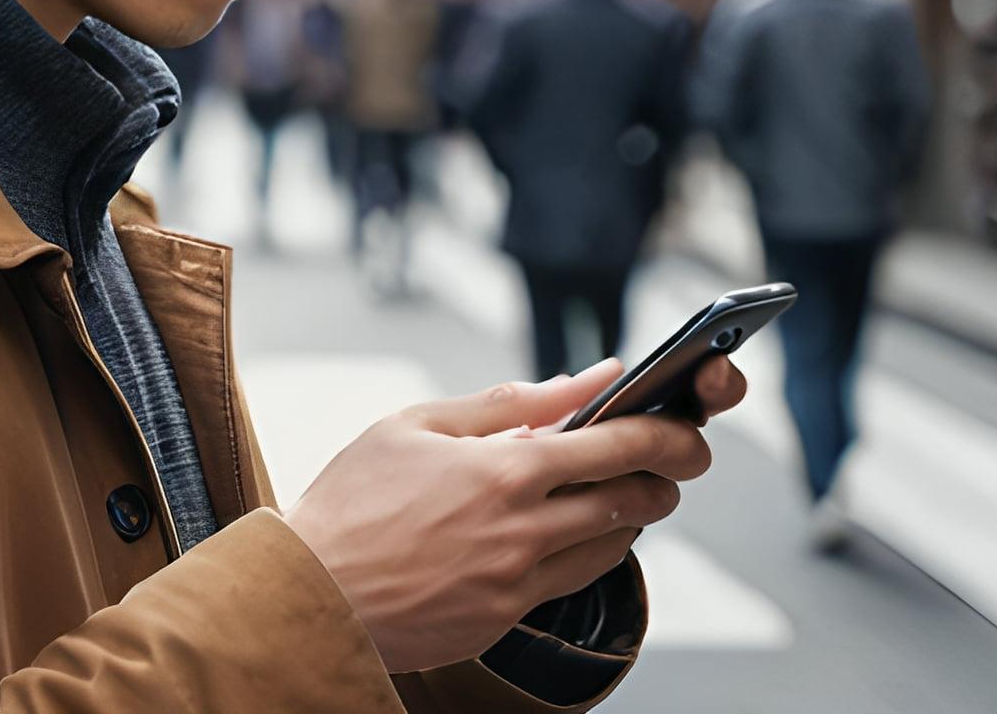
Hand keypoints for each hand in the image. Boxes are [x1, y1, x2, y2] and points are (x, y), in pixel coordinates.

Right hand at [284, 355, 747, 673]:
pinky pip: (572, 581)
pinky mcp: (504, 617)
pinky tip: (575, 533)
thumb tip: (582, 378)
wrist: (308, 592)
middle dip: (665, 479)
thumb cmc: (352, 500)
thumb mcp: (417, 424)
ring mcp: (515, 579)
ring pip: (610, 546)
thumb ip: (507, 402)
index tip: (688, 430)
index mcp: (500, 468)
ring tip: (622, 493)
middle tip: (672, 464)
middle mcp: (519, 527)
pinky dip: (590, 551)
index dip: (666, 436)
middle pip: (630, 501)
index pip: (614, 445)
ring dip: (630, 517)